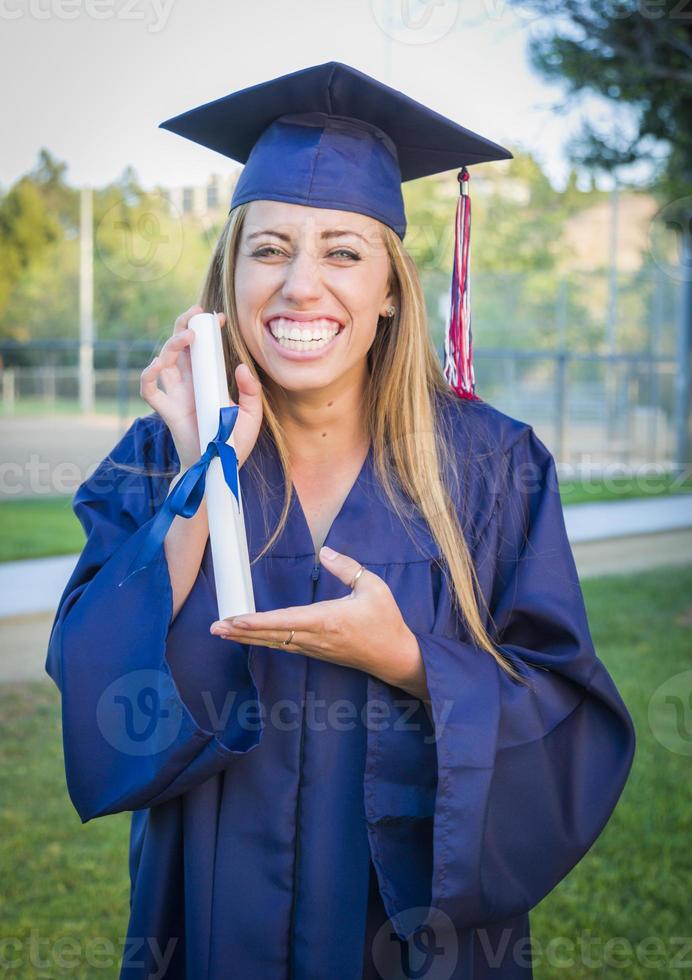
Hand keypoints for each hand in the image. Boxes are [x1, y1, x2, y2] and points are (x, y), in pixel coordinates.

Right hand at [140, 306, 262, 468]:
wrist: (220, 468)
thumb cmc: (234, 442)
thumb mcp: (251, 414)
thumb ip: (251, 391)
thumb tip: (240, 366)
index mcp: (207, 379)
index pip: (202, 347)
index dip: (206, 329)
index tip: (219, 317)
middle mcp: (189, 383)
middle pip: (179, 346)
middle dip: (184, 325)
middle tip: (197, 314)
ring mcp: (176, 395)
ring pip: (164, 360)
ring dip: (172, 344)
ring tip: (188, 337)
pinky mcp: (167, 411)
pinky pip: (149, 390)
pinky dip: (148, 375)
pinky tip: (158, 364)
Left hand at [209, 546, 428, 698]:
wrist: (395, 656)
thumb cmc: (386, 620)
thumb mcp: (372, 587)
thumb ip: (346, 567)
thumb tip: (325, 550)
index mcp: (326, 620)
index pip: (283, 620)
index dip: (257, 621)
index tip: (234, 620)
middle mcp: (315, 637)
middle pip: (270, 635)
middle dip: (241, 632)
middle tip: (215, 628)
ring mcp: (315, 648)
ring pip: (274, 642)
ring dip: (249, 638)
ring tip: (225, 632)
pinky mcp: (318, 652)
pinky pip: (285, 646)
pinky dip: (265, 641)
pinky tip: (253, 637)